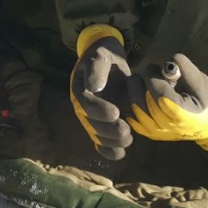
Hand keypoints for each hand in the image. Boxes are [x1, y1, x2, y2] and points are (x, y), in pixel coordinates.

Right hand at [70, 26, 133, 160]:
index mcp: (80, 89)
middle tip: (126, 131)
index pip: (85, 104)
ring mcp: (92, 117)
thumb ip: (97, 68)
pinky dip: (110, 150)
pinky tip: (121, 152)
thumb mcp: (101, 55)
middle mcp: (83, 107)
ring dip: (111, 142)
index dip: (99, 111)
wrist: (108, 60)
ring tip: (128, 139)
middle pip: (91, 124)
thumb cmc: (104, 55)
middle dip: (108, 131)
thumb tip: (93, 87)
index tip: (115, 113)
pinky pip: (101, 142)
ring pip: (97, 136)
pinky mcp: (102, 124)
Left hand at [126, 53, 207, 150]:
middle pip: (142, 102)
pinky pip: (132, 118)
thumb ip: (187, 69)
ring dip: (133, 92)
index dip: (152, 77)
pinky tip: (136, 93)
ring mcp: (157, 132)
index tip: (153, 67)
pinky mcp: (150, 134)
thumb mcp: (202, 82)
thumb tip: (172, 59)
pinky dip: (130, 104)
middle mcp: (167, 126)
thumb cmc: (207, 102)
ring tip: (139, 81)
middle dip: (140, 82)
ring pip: (134, 110)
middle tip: (145, 72)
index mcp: (182, 114)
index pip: (160, 95)